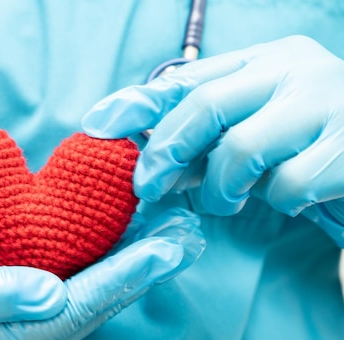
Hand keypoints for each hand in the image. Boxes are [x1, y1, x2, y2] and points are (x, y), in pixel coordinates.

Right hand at [0, 209, 203, 339]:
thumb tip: (52, 296)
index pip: (70, 315)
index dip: (117, 283)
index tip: (159, 251)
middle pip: (93, 309)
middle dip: (141, 274)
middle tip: (186, 238)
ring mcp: (27, 322)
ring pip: (93, 295)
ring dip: (135, 264)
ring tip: (176, 232)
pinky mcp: (29, 298)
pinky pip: (79, 278)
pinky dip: (110, 256)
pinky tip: (136, 233)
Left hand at [82, 36, 343, 245]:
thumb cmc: (308, 149)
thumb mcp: (252, 137)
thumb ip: (205, 143)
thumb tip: (147, 162)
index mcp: (267, 60)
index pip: (188, 78)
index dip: (138, 102)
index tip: (98, 126)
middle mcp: (296, 70)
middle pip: (205, 106)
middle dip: (164, 152)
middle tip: (147, 188)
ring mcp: (327, 102)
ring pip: (241, 148)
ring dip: (222, 188)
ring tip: (229, 200)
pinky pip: (288, 183)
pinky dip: (279, 201)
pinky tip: (293, 199)